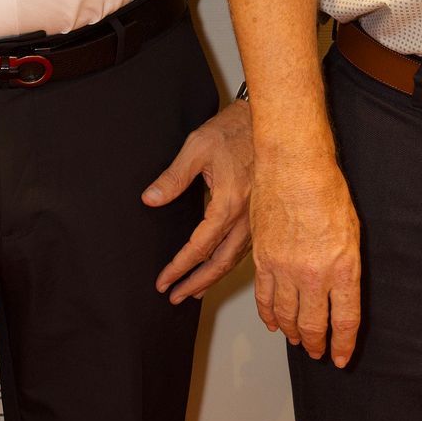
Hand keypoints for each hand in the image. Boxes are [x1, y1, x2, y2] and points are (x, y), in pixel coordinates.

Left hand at [146, 98, 253, 302]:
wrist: (271, 124)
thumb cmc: (235, 130)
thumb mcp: (197, 147)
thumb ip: (173, 177)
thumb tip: (150, 199)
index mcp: (229, 203)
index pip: (200, 247)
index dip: (179, 267)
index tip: (163, 280)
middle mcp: (247, 218)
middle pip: (219, 263)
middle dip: (196, 283)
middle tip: (174, 296)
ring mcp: (258, 220)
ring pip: (234, 260)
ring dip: (212, 278)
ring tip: (193, 291)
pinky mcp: (261, 217)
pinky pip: (245, 250)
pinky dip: (228, 265)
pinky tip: (218, 269)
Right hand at [250, 146, 361, 366]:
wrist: (293, 166)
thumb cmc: (326, 190)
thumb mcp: (352, 231)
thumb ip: (347, 265)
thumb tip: (343, 289)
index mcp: (343, 268)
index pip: (345, 320)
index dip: (343, 344)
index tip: (340, 357)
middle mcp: (313, 275)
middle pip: (314, 324)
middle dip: (317, 343)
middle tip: (317, 352)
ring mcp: (285, 269)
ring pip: (288, 315)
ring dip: (294, 333)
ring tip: (298, 340)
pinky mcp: (263, 260)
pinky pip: (265, 298)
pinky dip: (269, 315)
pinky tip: (274, 324)